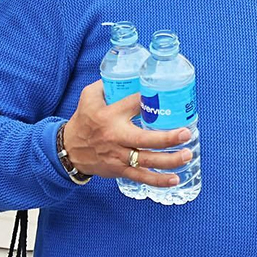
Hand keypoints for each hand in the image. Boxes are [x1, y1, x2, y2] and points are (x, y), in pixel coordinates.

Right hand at [60, 80, 191, 186]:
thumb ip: (107, 85)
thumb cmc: (83, 121)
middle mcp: (116, 137)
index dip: (150, 100)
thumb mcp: (89, 97)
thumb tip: (131, 76)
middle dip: (167, 138)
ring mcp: (119, 156)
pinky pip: (141, 177)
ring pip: (147, 161)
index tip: (165, 96)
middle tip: (186, 133)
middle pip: (145, 140)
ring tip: (188, 154)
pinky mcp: (120, 170)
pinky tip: (175, 179)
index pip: (134, 105)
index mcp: (110, 116)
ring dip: (169, 160)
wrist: (69, 150)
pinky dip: (158, 181)